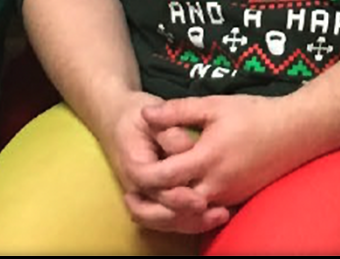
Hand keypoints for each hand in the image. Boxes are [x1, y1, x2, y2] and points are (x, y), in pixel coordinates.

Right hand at [93, 91, 226, 234]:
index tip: (201, 200)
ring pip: (164, 221)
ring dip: (192, 224)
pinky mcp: (154, 200)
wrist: (118, 122)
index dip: (175, 195)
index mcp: (134, 163)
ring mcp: (143, 196)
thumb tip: (187, 147)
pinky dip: (190, 222)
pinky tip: (215, 217)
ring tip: (221, 216)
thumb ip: (169, 131)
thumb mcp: (151, 116)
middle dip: (188, 216)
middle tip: (219, 213)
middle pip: (158, 213)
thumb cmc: (137, 117)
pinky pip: (169, 220)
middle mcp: (135, 186)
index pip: (152, 185)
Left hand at [135, 94, 313, 209]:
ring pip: (190, 213)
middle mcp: (216, 184)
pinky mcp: (237, 199)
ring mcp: (228, 195)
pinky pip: (206, 210)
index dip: (145, 175)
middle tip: (131, 197)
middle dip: (152, 203)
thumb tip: (145, 115)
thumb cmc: (255, 114)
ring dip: (169, 209)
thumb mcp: (213, 105)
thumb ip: (177, 111)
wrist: (296, 132)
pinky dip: (190, 209)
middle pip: (174, 204)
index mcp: (207, 158)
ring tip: (149, 199)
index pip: (165, 176)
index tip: (131, 168)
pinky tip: (178, 198)